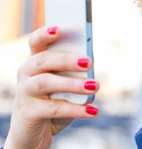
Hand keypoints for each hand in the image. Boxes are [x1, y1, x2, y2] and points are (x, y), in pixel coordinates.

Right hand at [4, 26, 99, 148]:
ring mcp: (24, 93)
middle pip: (43, 60)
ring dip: (73, 84)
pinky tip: (92, 110)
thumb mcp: (65, 84)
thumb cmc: (54, 101)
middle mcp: (26, 73)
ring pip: (46, 83)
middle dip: (66, 59)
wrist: (35, 133)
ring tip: (95, 86)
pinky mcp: (28, 113)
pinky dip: (75, 109)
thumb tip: (89, 63)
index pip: (36, 42)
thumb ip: (73, 72)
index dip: (45, 34)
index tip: (59, 29)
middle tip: (89, 62)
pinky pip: (53, 108)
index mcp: (36, 61)